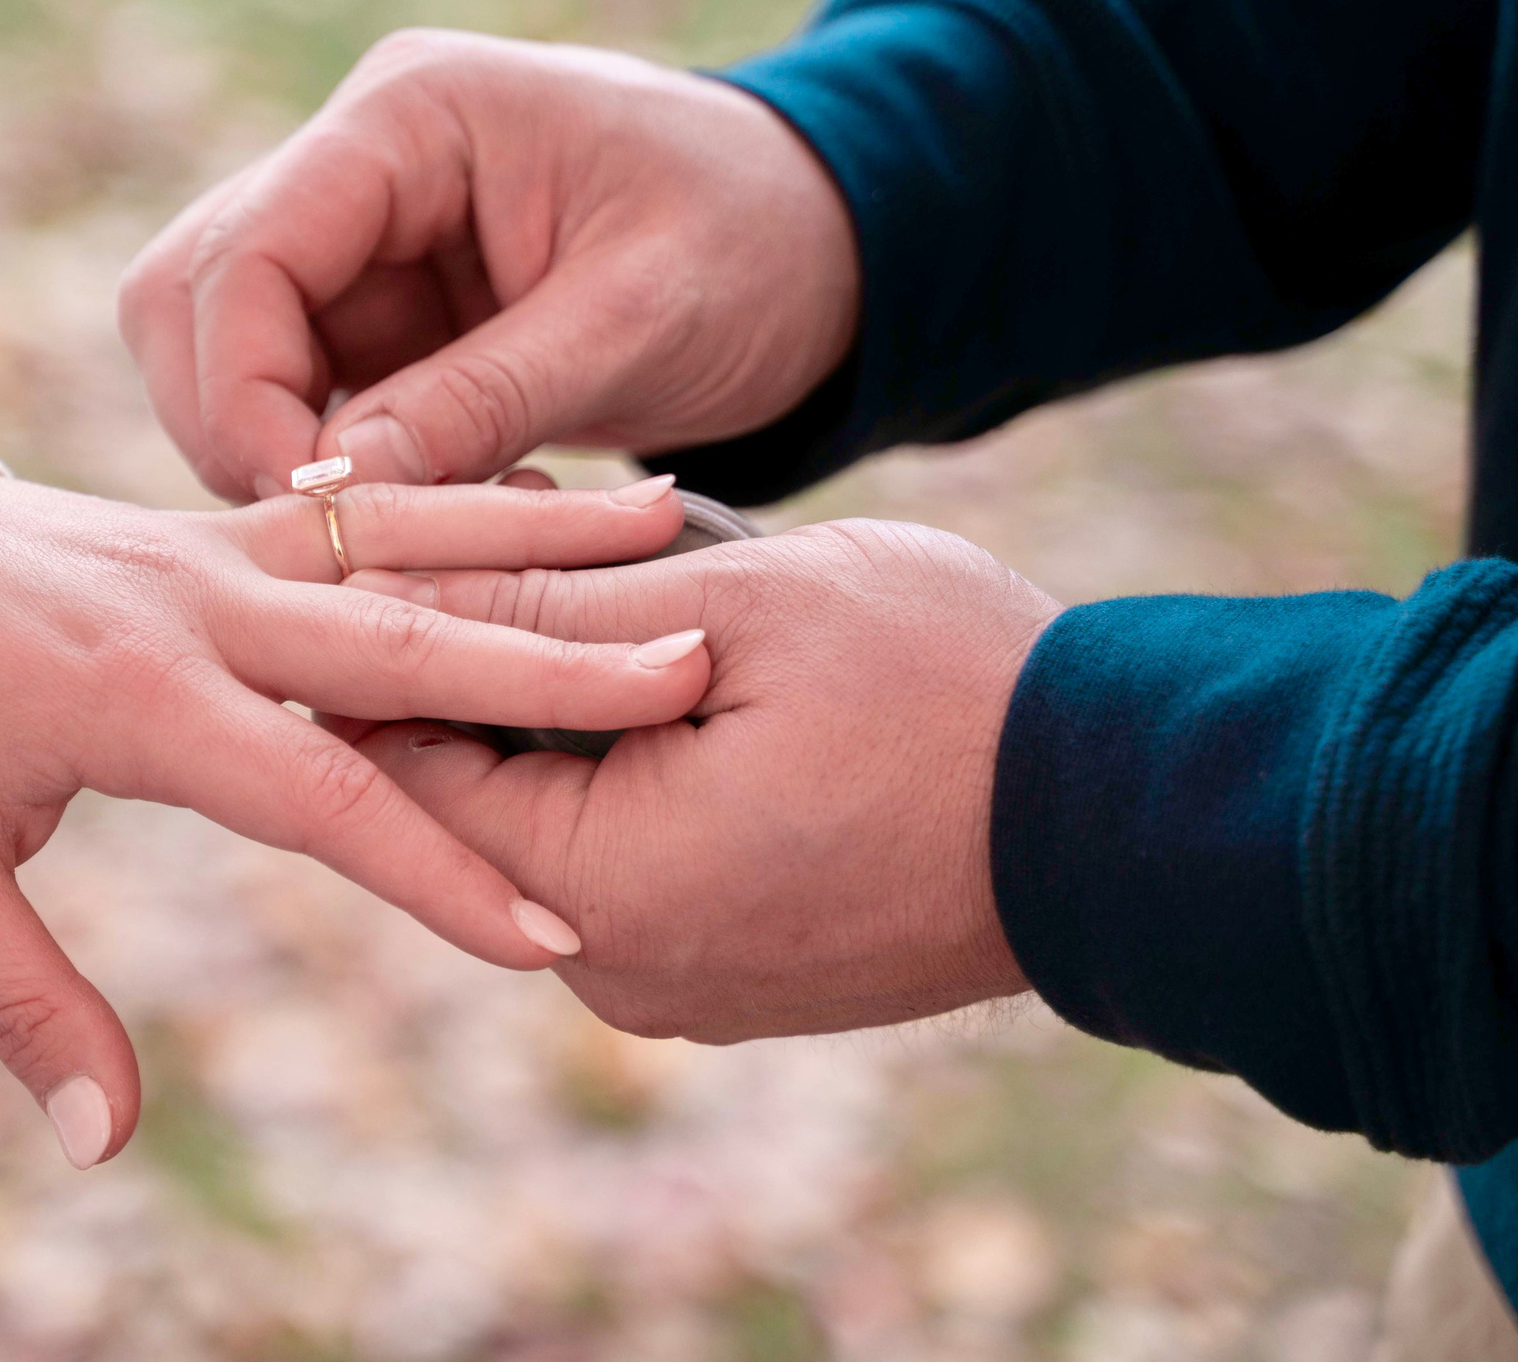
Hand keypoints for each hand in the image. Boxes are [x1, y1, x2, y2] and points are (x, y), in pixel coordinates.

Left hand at [0, 472, 709, 1163]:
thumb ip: (22, 1002)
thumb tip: (101, 1148)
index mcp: (136, 695)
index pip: (321, 794)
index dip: (438, 872)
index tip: (553, 931)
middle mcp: (197, 604)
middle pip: (404, 638)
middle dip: (555, 666)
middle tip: (690, 673)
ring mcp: (213, 545)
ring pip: (405, 537)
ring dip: (541, 533)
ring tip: (673, 515)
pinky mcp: (217, 522)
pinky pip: (363, 506)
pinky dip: (466, 498)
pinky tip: (563, 489)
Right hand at [118, 30, 859, 501]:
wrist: (827, 243)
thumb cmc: (759, 243)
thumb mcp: (638, 320)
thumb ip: (486, 396)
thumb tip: (335, 496)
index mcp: (411, 116)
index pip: (246, 253)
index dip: (246, 392)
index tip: (310, 511)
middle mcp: (358, 164)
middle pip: (193, 299)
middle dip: (232, 428)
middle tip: (325, 544)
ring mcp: (361, 242)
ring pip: (225, 357)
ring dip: (271, 460)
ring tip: (382, 547)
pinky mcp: (383, 317)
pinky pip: (299, 401)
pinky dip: (329, 476)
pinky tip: (410, 535)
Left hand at [344, 519, 1059, 1040]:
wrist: (1136, 815)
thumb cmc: (949, 688)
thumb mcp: (738, 604)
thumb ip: (548, 602)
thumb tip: (382, 586)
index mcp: (605, 892)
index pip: (404, 767)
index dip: (397, 637)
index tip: (420, 534)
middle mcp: (623, 974)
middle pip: (476, 804)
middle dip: (487, 663)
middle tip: (536, 525)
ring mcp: (686, 991)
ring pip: (558, 831)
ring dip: (566, 711)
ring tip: (615, 576)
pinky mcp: (741, 980)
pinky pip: (635, 869)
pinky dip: (634, 772)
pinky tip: (678, 671)